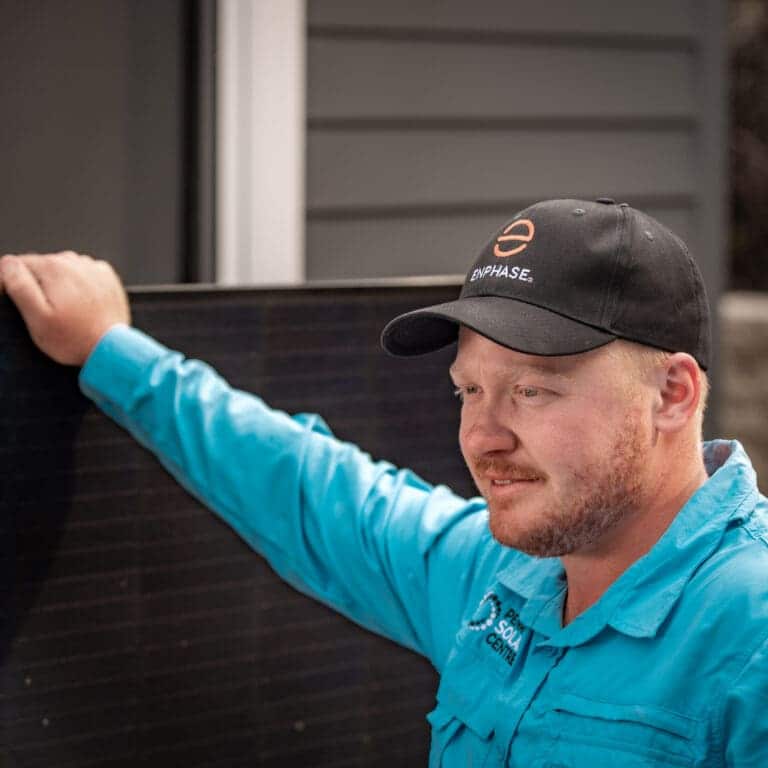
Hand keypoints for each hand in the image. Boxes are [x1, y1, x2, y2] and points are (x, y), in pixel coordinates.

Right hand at [0, 251, 130, 365]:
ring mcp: (93, 268)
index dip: (15, 283)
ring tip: (67, 311)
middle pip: (42, 266)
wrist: (112, 348)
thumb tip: (8, 264)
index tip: (23, 304)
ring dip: (60, 285)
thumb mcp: (37, 317)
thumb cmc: (73, 338)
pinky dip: (80, 286)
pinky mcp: (107, 277)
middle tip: (49, 312)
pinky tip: (83, 305)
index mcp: (53, 268)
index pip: (18, 265)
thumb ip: (19, 286)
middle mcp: (74, 261)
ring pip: (64, 270)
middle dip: (39, 285)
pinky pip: (85, 275)